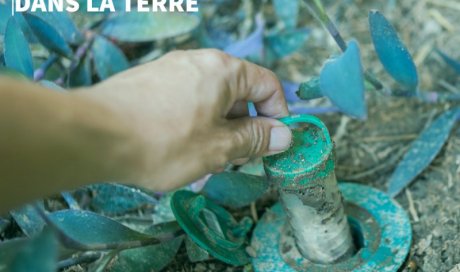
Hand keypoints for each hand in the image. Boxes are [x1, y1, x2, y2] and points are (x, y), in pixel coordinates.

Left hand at [80, 49, 291, 190]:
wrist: (93, 135)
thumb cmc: (164, 142)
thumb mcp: (218, 148)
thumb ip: (255, 139)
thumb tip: (285, 135)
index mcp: (223, 70)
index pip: (267, 84)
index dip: (276, 114)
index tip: (272, 143)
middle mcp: (197, 61)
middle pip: (237, 92)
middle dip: (243, 126)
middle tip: (234, 158)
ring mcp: (170, 69)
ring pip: (209, 99)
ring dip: (217, 129)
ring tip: (203, 159)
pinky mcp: (148, 82)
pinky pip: (184, 100)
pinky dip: (192, 122)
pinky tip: (176, 148)